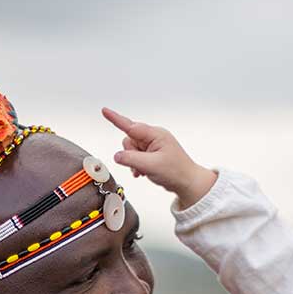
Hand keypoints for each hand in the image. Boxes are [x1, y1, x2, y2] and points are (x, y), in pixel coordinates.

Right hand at [101, 107, 216, 208]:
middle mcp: (154, 137)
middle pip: (129, 140)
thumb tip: (117, 156)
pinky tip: (142, 172)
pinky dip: (136, 165)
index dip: (115, 118)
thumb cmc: (176, 171)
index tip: (105, 111)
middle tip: (140, 165)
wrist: (187, 182)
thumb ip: (131, 159)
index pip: (131, 126)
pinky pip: (136, 156)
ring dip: (133, 162)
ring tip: (144, 170)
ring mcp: (153, 146)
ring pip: (131, 150)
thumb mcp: (151, 166)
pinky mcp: (152, 154)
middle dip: (130, 154)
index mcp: (155, 135)